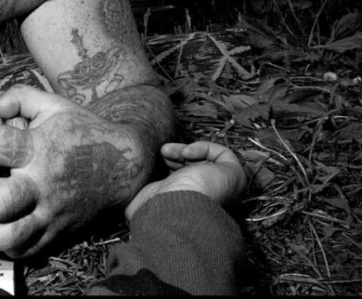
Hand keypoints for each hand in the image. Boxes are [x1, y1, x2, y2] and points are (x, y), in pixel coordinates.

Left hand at [0, 86, 147, 257]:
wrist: (123, 165)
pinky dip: (1, 240)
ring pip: (5, 238)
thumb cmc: (82, 130)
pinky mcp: (55, 235)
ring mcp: (50, 216)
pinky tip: (0, 219)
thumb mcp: (52, 103)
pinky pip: (20, 252)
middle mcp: (43, 187)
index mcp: (40, 150)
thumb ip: (17, 96)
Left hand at [124, 141, 247, 221]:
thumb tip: (125, 188)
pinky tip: (186, 153)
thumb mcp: (141, 198)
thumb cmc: (156, 210)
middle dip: (177, 157)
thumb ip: (141, 191)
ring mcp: (224, 188)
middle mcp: (209, 199)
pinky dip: (203, 148)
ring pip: (207, 161)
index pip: (185, 182)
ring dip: (186, 151)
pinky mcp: (235, 175)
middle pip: (197, 170)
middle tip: (163, 153)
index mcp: (190, 206)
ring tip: (168, 152)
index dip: (171, 166)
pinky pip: (223, 153)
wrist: (175, 212)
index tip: (157, 159)